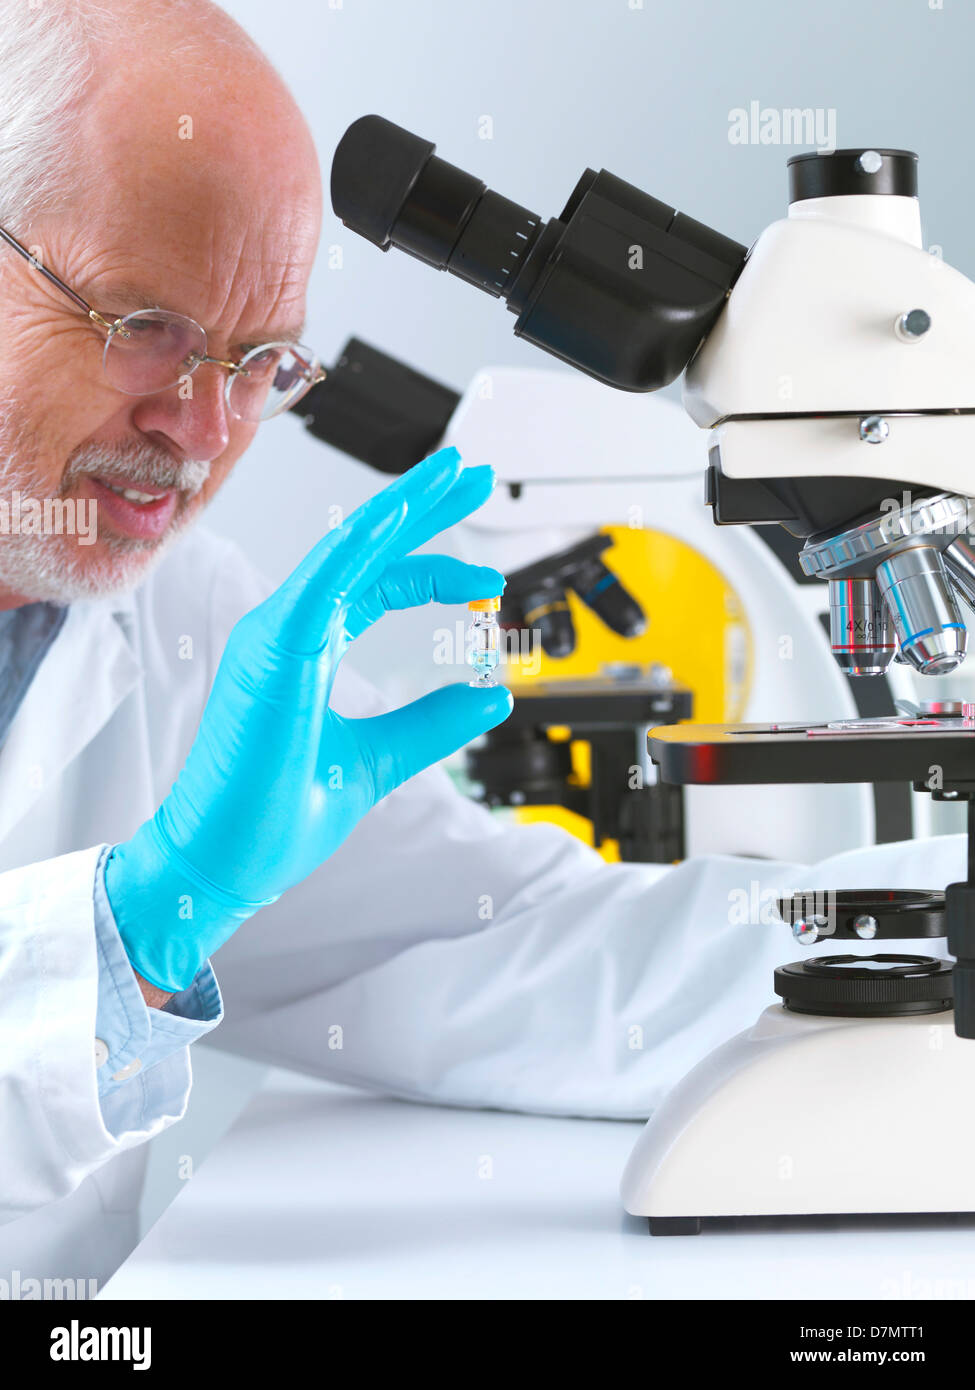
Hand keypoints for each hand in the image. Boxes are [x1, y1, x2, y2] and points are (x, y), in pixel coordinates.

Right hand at [105, 447, 510, 992]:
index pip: (379, 584)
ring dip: (402, 508)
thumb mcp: (377, 760)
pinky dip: (360, 549)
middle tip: (472, 472)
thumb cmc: (272, 814)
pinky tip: (399, 519)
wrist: (221, 863)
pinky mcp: (270, 656)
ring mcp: (275, 637)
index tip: (487, 582)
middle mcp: (290, 631)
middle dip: (423, 505)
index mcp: (308, 648)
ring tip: (452, 473)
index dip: (435, 568)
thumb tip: (489, 696)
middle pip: (366, 549)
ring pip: (346, 550)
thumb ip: (429, 724)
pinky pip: (320, 586)